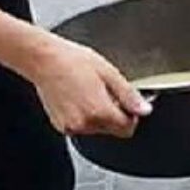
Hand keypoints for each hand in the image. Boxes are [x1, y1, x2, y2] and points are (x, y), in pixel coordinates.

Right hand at [30, 34, 150, 137]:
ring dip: (98, 114)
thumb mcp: (109, 73)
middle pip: (112, 129)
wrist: (45, 60)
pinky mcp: (60, 126)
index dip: (131, 114)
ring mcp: (70, 127)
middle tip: (105, 91)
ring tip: (89, 91)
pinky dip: (84, 116)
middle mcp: (84, 125)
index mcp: (99, 112)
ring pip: (97, 128)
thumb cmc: (74, 61)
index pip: (127, 128)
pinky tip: (78, 96)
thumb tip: (144, 110)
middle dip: (114, 113)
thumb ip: (129, 95)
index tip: (127, 102)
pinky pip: (81, 126)